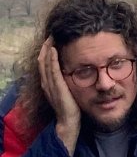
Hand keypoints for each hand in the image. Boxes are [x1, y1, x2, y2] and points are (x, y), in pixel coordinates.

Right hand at [38, 38, 80, 154]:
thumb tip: (75, 70)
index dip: (46, 50)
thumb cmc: (72, 108)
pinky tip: (53, 50)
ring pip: (45, 63)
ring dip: (47, 49)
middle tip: (51, 34)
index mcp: (49, 83)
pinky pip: (53, 71)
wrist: (69, 122)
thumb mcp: (68, 91)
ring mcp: (50, 85)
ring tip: (51, 38)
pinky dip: (52, 60)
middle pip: (42, 60)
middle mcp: (46, 83)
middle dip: (46, 46)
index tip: (52, 39)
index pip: (45, 63)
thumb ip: (67, 81)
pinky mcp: (57, 88)